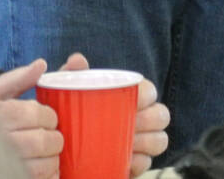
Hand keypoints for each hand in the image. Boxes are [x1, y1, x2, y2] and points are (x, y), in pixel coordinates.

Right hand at [0, 59, 62, 178]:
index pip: (42, 116)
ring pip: (43, 166)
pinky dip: (46, 177)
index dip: (50, 118)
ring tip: (44, 156)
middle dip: (54, 140)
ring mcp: (2, 164)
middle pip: (44, 142)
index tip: (47, 120)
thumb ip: (17, 78)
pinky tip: (39, 171)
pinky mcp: (8, 178)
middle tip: (49, 139)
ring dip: (51, 161)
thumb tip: (41, 64)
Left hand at [58, 54, 170, 175]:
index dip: (146, 95)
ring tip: (129, 143)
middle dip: (150, 120)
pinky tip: (126, 162)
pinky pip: (147, 163)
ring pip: (160, 140)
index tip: (132, 101)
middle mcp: (141, 118)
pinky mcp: (134, 163)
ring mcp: (140, 142)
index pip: (150, 91)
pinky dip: (139, 162)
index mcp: (131, 97)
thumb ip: (73, 75)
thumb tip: (77, 59)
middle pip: (161, 115)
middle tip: (132, 123)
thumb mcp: (69, 93)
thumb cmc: (71, 114)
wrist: (61, 147)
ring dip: (148, 142)